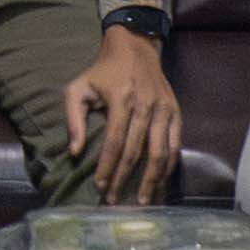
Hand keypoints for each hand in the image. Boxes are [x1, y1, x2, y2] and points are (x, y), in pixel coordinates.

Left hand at [70, 29, 185, 201]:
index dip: (108, 166)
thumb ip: (73, 119)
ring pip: (161, 152)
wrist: (135, 47)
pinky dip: (168, 166)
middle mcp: (147, 105)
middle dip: (125, 179)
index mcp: (121, 98)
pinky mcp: (176, 112)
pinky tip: (159, 183)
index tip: (100, 187)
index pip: (116, 141)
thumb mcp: (78, 88)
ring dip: (152, 180)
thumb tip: (74, 152)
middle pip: (138, 151)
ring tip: (142, 201)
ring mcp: (165, 109)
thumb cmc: (102, 72)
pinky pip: (175, 145)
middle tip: (116, 201)